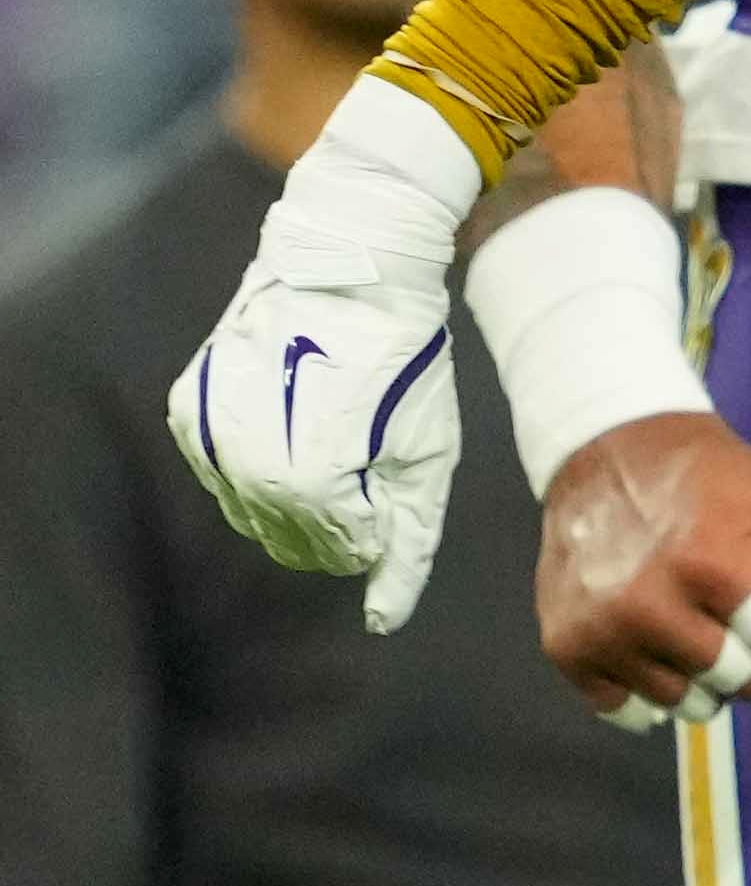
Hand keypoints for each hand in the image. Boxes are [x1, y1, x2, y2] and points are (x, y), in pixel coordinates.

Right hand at [168, 82, 485, 631]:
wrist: (349, 267)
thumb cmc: (405, 361)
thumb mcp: (426, 455)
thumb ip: (406, 545)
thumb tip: (382, 619)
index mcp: (309, 479)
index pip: (341, 549)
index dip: (377, 523)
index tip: (391, 471)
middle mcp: (244, 464)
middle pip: (291, 538)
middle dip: (336, 517)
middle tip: (365, 460)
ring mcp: (208, 435)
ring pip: (251, 511)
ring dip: (295, 496)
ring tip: (331, 439)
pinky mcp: (189, 410)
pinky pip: (222, 472)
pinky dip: (257, 467)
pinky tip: (290, 425)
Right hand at [538, 411, 750, 727]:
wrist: (611, 449)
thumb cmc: (720, 483)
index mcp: (713, 565)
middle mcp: (648, 606)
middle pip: (741, 680)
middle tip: (733, 608)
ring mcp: (601, 631)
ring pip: (687, 703)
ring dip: (704, 675)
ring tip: (694, 622)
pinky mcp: (564, 648)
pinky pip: (628, 709)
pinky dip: (648, 685)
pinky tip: (651, 642)